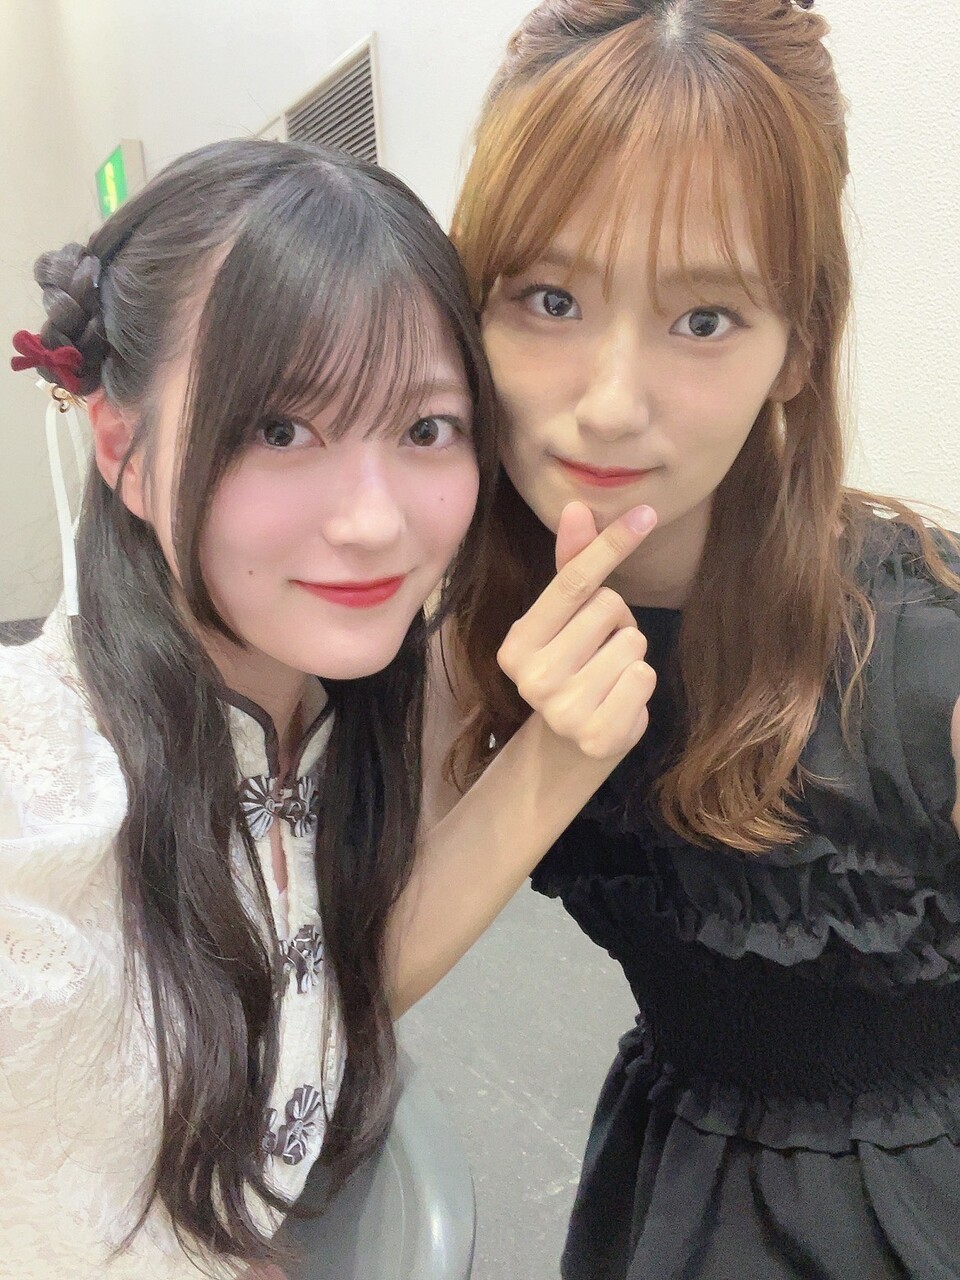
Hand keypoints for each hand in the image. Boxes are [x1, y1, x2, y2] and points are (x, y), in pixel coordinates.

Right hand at [496, 501, 657, 759]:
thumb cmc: (576, 664)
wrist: (574, 743)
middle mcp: (531, 678)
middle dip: (618, 621)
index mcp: (516, 642)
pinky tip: (619, 699)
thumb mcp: (567, 616)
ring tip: (609, 675)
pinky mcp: (596, 735)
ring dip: (632, 653)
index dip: (611, 544)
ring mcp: (562, 710)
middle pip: (608, 608)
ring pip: (633, 643)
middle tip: (600, 649)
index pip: (571, 581)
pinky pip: (644, 677)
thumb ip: (572, 564)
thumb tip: (576, 507)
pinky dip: (642, 683)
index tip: (646, 514)